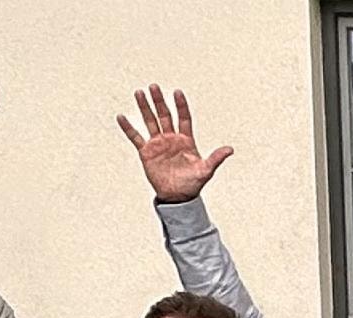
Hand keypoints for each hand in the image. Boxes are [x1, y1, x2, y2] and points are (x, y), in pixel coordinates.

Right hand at [115, 83, 231, 202]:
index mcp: (186, 140)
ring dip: (145, 107)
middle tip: (154, 87)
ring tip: (139, 93)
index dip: (181, 106)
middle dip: (159, 101)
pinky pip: (136, 137)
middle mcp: (171, 138)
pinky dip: (128, 127)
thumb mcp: (206, 170)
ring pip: (150, 121)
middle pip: (165, 115)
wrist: (178, 196)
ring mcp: (158, 143)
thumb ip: (216, 158)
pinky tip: (122, 117)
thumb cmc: (193, 183)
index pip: (183, 118)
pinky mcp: (146, 152)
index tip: (177, 92)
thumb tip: (230, 149)